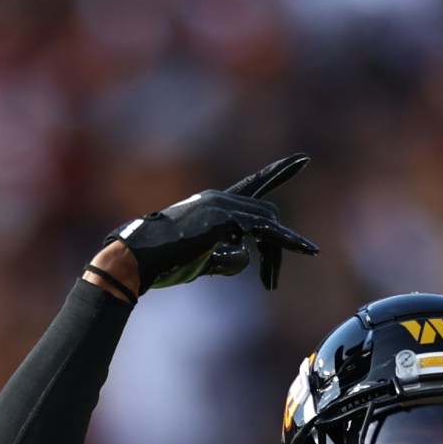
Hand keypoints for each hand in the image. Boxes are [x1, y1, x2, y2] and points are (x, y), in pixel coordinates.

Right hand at [108, 155, 317, 291]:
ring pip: (269, 224)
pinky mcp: (222, 219)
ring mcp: (221, 206)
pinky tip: (263, 276)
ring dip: (276, 257)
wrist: (138, 258)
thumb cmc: (164, 262)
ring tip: (272, 284)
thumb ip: (225, 257)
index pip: (255, 184)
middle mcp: (220, 198)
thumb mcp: (201, 261)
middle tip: (271, 282)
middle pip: (268, 216)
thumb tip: (244, 257)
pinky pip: (259, 236)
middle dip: (279, 246)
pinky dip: (268, 254)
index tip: (304, 159)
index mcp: (214, 203)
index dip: (280, 171)